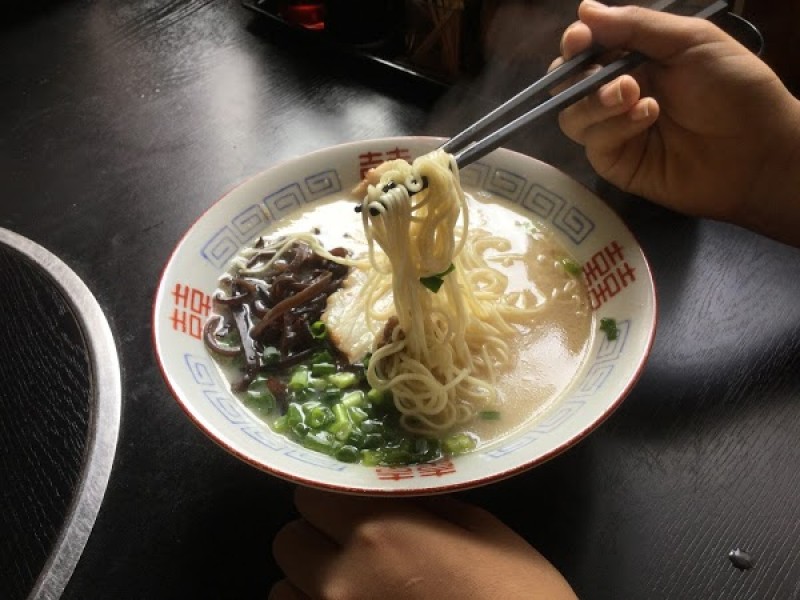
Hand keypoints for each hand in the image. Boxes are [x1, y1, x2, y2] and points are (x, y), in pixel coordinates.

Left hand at [271, 486, 576, 599]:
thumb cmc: (515, 595)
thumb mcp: (482, 532)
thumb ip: (425, 503)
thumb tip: (391, 489)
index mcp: (379, 533)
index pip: (311, 493)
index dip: (332, 497)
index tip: (352, 504)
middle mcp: (339, 580)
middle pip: (289, 540)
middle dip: (317, 538)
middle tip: (356, 549)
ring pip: (283, 590)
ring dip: (308, 584)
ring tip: (354, 591)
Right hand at [553, 1, 799, 243]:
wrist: (757, 147)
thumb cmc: (733, 87)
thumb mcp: (690, 41)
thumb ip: (637, 26)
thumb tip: (584, 9)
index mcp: (634, 60)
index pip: (587, 49)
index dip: (576, 43)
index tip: (579, 38)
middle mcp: (617, 94)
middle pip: (567, 85)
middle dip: (575, 75)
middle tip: (600, 72)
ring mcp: (614, 131)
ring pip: (572, 116)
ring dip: (595, 101)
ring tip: (631, 94)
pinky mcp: (616, 163)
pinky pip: (594, 142)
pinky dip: (615, 126)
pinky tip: (647, 116)